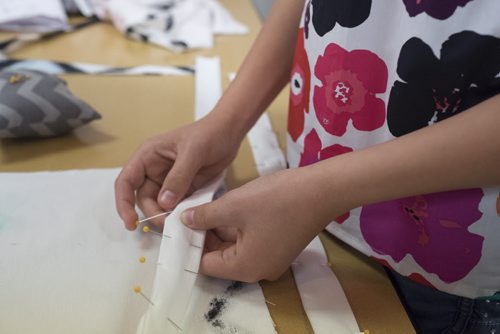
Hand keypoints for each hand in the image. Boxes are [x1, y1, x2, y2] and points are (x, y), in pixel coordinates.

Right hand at [115, 114, 241, 229]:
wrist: (230, 133)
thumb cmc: (208, 134)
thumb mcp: (193, 153)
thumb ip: (178, 177)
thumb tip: (163, 203)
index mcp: (147, 156)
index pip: (126, 182)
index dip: (123, 203)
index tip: (131, 222)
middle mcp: (154, 170)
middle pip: (143, 198)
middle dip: (152, 213)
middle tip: (168, 224)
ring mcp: (168, 181)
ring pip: (159, 205)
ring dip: (166, 216)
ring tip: (180, 223)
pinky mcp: (184, 189)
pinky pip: (176, 206)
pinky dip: (179, 215)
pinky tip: (188, 220)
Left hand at [180, 167, 339, 281]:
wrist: (323, 189)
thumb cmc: (276, 199)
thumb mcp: (234, 205)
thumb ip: (205, 216)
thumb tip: (184, 221)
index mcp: (245, 267)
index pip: (206, 264)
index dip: (190, 245)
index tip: (178, 225)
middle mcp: (258, 270)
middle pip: (220, 257)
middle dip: (204, 235)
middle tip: (190, 212)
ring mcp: (271, 259)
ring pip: (235, 247)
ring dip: (220, 229)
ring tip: (206, 207)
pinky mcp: (279, 247)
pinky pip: (250, 241)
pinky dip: (237, 227)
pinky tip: (229, 208)